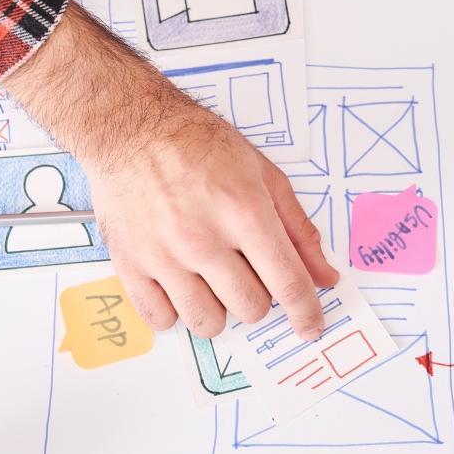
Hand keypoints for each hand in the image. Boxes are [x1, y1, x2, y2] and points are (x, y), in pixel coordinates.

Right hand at [1, 3, 338, 338]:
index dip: (305, 312)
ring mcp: (164, 256)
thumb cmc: (195, 143)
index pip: (287, 282)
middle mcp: (203, 239)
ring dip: (217, 310)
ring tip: (210, 282)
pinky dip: (174, 312)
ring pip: (207, 323)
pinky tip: (178, 286)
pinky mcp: (130, 264)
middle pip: (250, 307)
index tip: (310, 326)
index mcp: (243, 212)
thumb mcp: (261, 172)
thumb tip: (324, 275)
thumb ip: (296, 228)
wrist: (129, 128)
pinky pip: (159, 319)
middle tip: (244, 271)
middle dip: (257, 296)